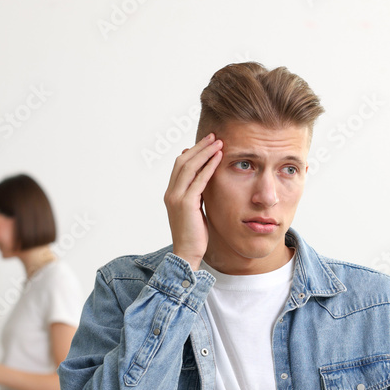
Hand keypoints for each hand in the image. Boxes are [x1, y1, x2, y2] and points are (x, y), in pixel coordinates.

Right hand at [164, 133, 222, 269]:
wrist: (187, 253)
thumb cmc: (194, 235)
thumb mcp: (195, 210)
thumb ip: (197, 195)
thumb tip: (204, 181)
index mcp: (171, 193)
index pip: (180, 165)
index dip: (193, 152)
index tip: (206, 143)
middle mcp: (171, 193)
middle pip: (183, 161)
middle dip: (199, 147)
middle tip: (213, 136)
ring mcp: (176, 197)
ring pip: (189, 167)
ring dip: (205, 152)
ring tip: (218, 142)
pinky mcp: (186, 203)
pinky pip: (199, 180)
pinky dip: (209, 166)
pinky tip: (218, 158)